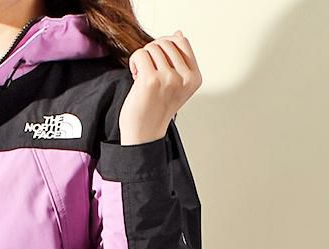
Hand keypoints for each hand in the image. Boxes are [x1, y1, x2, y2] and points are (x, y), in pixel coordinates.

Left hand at [119, 30, 202, 144]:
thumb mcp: (175, 84)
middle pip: (165, 42)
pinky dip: (134, 62)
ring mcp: (168, 79)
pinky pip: (140, 54)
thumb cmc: (156, 110)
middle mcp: (184, 78)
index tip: (158, 59)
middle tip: (148, 70)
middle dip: (153, 52)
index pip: (182, 42)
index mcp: (194, 78)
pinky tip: (136, 77)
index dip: (166, 44)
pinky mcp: (151, 80)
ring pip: (152, 47)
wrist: (144, 133)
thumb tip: (178, 34)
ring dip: (143, 59)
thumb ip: (179, 60)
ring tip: (143, 76)